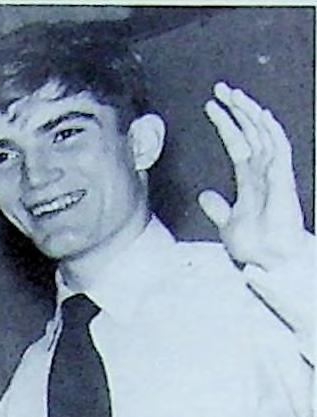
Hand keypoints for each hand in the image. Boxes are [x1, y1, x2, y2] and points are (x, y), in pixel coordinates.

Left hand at [198, 81, 306, 269]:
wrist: (268, 258)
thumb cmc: (254, 243)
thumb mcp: (227, 222)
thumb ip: (217, 207)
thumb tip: (204, 195)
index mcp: (249, 178)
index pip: (236, 142)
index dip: (225, 124)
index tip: (210, 106)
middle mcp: (262, 170)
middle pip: (249, 131)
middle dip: (235, 109)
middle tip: (220, 89)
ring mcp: (273, 172)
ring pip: (263, 133)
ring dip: (249, 112)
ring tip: (234, 94)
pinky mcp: (282, 178)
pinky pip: (279, 148)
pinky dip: (270, 131)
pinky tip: (260, 115)